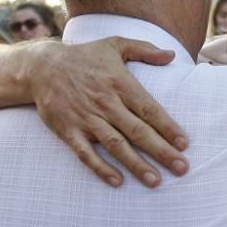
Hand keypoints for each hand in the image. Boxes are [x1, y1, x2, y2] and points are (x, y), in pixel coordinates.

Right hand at [26, 38, 188, 187]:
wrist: (42, 66)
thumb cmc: (84, 56)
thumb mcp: (115, 45)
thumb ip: (145, 50)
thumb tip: (172, 55)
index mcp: (120, 83)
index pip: (149, 109)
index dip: (167, 127)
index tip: (184, 144)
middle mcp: (106, 103)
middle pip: (137, 131)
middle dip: (161, 151)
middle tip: (181, 168)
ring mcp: (86, 118)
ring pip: (115, 145)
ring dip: (136, 164)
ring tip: (155, 181)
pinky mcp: (69, 130)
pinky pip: (85, 153)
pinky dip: (100, 168)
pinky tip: (117, 181)